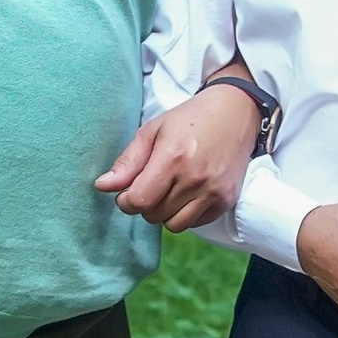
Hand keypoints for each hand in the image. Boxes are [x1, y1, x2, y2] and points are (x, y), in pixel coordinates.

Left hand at [96, 82, 262, 227]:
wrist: (236, 112)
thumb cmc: (190, 119)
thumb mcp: (152, 131)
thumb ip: (127, 162)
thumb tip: (102, 186)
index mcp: (172, 157)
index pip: (138, 201)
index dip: (126, 201)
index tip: (127, 192)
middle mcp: (194, 178)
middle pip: (153, 215)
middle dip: (145, 205)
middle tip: (151, 185)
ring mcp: (213, 191)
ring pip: (174, 225)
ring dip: (164, 213)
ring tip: (169, 191)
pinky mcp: (226, 200)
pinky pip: (195, 223)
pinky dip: (186, 214)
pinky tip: (188, 193)